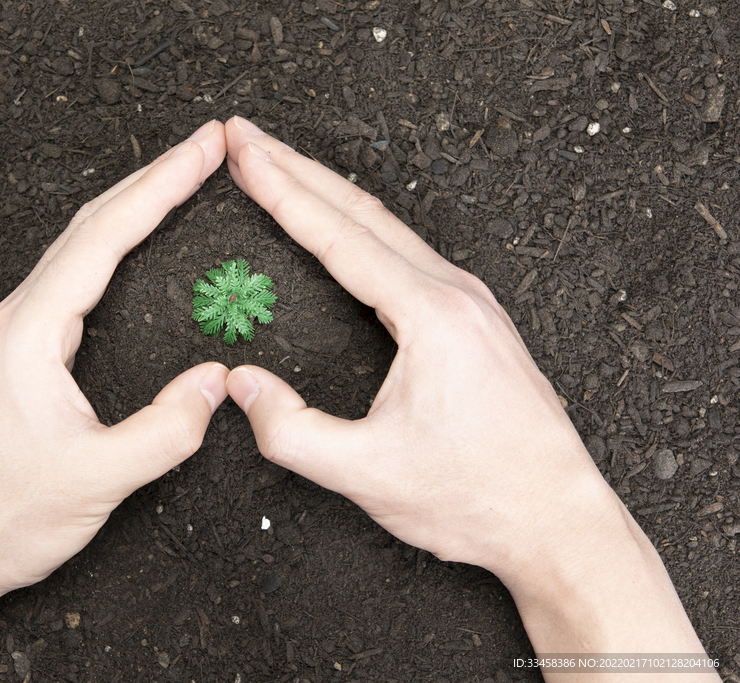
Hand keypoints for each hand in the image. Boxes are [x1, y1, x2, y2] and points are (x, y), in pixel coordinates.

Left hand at [0, 120, 229, 679]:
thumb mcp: (96, 480)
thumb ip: (165, 429)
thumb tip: (215, 380)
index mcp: (29, 334)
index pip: (104, 238)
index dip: (161, 186)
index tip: (205, 150)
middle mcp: (13, 324)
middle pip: (87, 228)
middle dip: (150, 181)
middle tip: (205, 150)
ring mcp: (8, 341)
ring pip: (74, 255)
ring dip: (126, 213)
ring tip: (175, 187)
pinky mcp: (12, 362)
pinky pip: (65, 287)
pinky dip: (106, 255)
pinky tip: (124, 260)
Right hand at [223, 115, 597, 572]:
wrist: (556, 521)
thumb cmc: (477, 496)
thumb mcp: (366, 472)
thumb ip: (291, 429)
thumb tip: (242, 385)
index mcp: (431, 315)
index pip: (338, 234)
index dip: (281, 190)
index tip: (244, 152)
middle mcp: (456, 295)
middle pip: (362, 210)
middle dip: (297, 168)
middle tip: (248, 138)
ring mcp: (471, 305)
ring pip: (388, 228)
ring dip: (329, 193)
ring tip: (283, 171)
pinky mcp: (475, 322)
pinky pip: (408, 254)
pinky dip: (362, 228)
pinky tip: (345, 231)